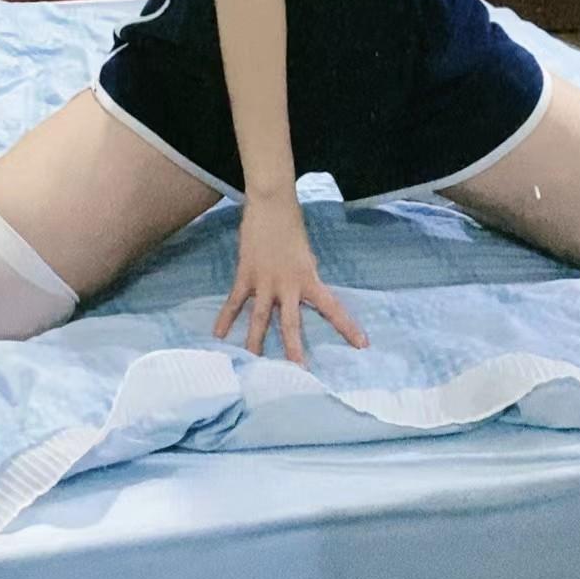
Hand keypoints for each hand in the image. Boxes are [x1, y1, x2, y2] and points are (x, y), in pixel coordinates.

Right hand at [212, 191, 368, 365]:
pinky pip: (235, 301)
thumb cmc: (293, 228)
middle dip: (294, 349)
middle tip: (299, 373)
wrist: (272, 206)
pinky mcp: (246, 276)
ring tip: (254, 363)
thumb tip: (301, 296)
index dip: (347, 327)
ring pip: (260, 319)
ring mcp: (265, 282)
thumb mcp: (307, 256)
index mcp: (309, 279)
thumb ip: (304, 278)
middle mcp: (288, 286)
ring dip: (256, 342)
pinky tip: (218, 335)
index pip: (332, 308)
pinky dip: (226, 317)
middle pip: (291, 324)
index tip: (362, 345)